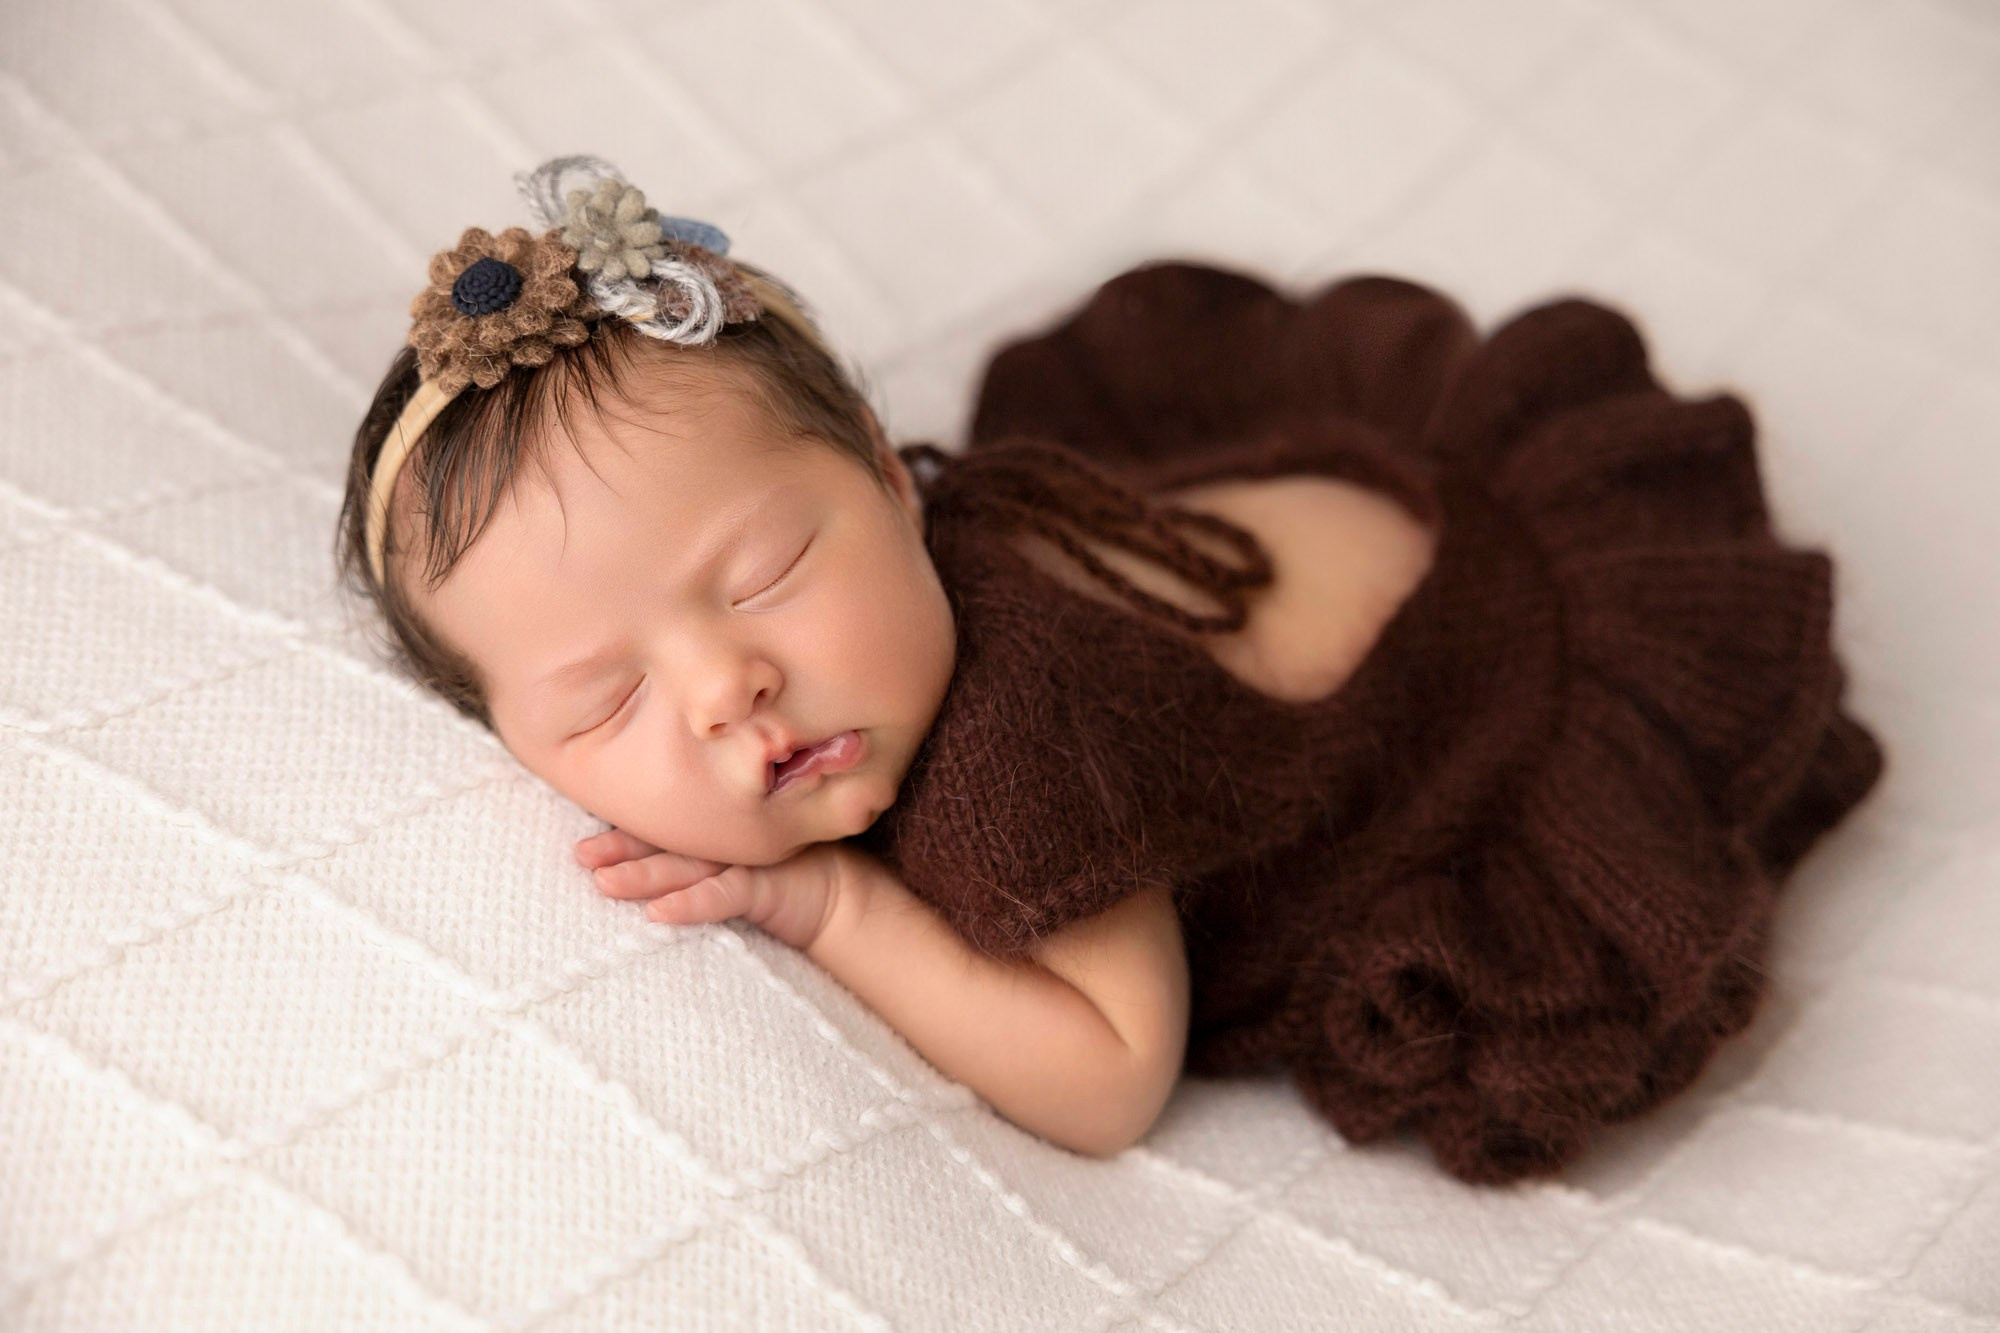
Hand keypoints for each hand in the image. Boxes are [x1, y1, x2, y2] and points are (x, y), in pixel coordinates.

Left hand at [574, 828, 862, 950]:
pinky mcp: (766, 886)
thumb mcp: (744, 868)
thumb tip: (653, 873)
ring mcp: (747, 862)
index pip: (664, 831)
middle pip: (666, 845)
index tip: (584, 842)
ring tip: (604, 883)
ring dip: (643, 876)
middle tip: (580, 855)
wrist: (847, 900)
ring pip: (685, 868)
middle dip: (620, 850)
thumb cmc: (794, 880)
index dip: (625, 835)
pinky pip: (723, 896)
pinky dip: (691, 905)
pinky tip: (659, 915)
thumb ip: (707, 862)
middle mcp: (727, 844)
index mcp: (718, 837)